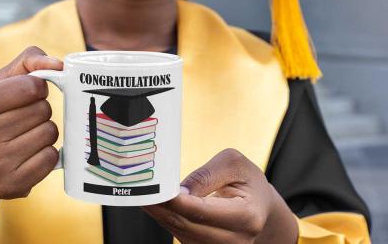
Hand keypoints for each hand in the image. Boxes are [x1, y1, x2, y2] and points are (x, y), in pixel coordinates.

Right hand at [0, 46, 62, 203]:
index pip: (32, 86)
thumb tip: (59, 64)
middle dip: (40, 109)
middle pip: (42, 110)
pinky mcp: (10, 186)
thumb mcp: (0, 82)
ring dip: (44, 130)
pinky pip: (51, 158)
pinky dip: (46, 152)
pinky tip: (28, 153)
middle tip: (22, 118)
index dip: (37, 87)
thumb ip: (29, 60)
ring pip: (50, 133)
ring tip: (24, 135)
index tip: (28, 93)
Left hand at [142, 148, 297, 243]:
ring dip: (159, 213)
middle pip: (188, 225)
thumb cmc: (247, 180)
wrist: (260, 206)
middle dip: (161, 207)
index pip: (203, 211)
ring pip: (181, 233)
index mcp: (247, 216)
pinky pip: (181, 235)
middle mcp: (236, 240)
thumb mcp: (233, 163)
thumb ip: (206, 174)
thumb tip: (180, 189)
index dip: (176, 201)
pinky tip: (154, 203)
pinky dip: (166, 218)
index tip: (155, 189)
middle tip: (139, 189)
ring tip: (141, 194)